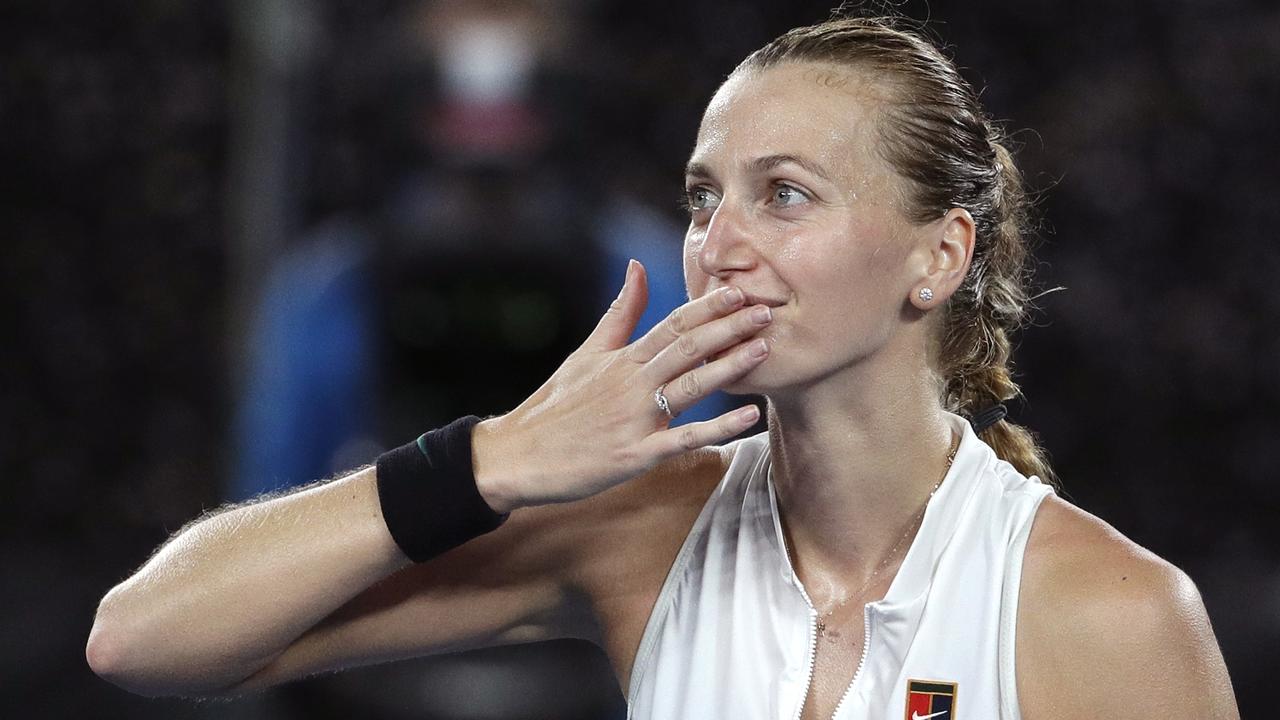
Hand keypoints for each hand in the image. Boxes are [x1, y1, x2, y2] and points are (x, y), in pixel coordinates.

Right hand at [473, 260, 771, 511]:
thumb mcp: (585, 353)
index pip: (672, 324)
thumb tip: (638, 266)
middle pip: (687, 348)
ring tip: (765, 349)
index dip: (708, 307)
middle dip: (729, 328)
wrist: (516, 455)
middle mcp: (630, 383)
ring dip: (730, 366)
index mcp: (621, 359)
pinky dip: (718, 428)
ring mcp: (633, 418)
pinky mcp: (634, 454)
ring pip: (689, 386)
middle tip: (768, 311)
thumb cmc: (554, 406)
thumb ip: (619, 312)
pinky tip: (750, 416)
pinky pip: (683, 439)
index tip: (741, 291)